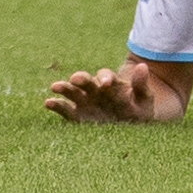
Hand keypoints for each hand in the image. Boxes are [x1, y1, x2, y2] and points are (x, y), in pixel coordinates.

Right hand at [44, 62, 166, 123]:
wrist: (131, 126)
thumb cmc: (138, 110)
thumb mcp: (144, 99)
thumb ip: (141, 85)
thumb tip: (143, 66)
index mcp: (112, 84)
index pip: (106, 76)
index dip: (105, 78)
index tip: (105, 83)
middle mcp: (95, 89)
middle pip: (86, 80)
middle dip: (81, 79)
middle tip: (76, 78)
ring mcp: (85, 101)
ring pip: (72, 91)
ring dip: (64, 88)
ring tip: (55, 86)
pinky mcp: (77, 115)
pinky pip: (65, 109)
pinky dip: (56, 105)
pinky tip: (48, 103)